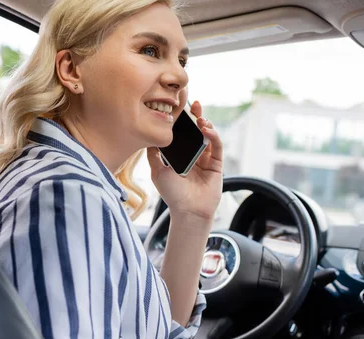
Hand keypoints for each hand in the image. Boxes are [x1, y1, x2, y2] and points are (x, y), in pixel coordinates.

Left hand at [147, 100, 222, 221]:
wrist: (187, 210)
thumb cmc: (172, 193)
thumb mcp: (157, 171)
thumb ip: (153, 154)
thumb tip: (146, 137)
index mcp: (180, 155)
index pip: (182, 133)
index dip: (182, 120)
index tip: (178, 107)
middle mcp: (194, 154)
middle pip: (196, 130)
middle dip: (196, 115)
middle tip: (194, 103)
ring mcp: (206, 158)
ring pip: (208, 135)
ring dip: (206, 124)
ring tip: (200, 118)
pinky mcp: (216, 164)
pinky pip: (217, 146)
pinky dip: (213, 136)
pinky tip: (206, 130)